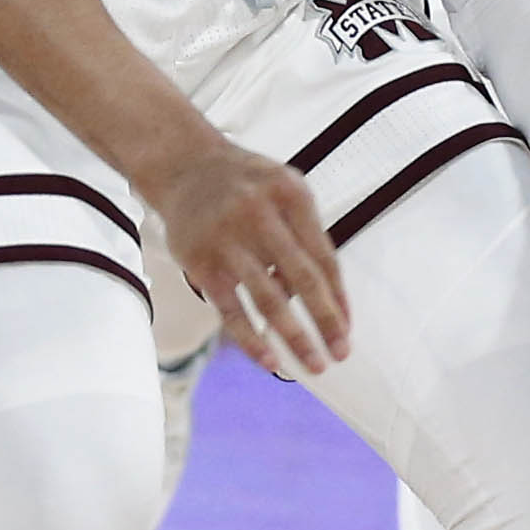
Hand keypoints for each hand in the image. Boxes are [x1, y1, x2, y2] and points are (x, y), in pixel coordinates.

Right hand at [144, 134, 348, 376]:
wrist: (182, 164)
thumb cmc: (244, 186)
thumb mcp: (282, 191)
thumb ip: (305, 237)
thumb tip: (327, 303)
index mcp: (289, 193)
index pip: (324, 257)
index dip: (338, 299)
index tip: (347, 332)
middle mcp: (258, 211)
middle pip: (302, 277)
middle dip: (325, 322)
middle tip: (340, 354)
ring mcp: (226, 235)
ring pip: (268, 297)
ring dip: (295, 337)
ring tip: (313, 365)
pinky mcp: (199, 258)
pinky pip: (230, 308)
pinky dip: (251, 338)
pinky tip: (269, 360)